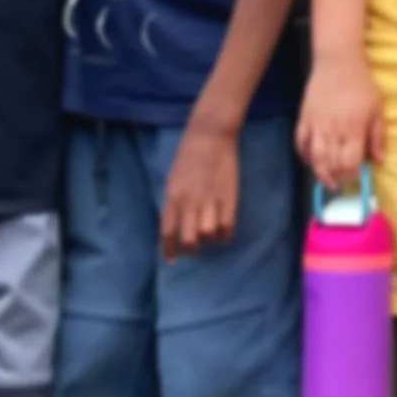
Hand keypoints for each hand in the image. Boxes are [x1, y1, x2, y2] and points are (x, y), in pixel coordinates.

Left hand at [161, 118, 239, 259]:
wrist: (210, 136)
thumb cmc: (188, 154)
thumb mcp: (173, 179)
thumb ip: (174, 201)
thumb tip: (176, 221)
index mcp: (172, 197)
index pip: (167, 231)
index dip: (169, 249)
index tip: (171, 260)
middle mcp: (189, 202)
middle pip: (188, 238)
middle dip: (190, 249)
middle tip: (193, 249)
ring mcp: (210, 200)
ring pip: (208, 234)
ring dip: (209, 238)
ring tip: (210, 234)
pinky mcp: (229, 197)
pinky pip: (227, 225)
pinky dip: (225, 233)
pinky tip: (224, 230)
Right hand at [297, 55, 383, 192]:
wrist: (337, 64)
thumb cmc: (361, 86)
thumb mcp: (377, 110)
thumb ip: (378, 137)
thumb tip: (379, 160)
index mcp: (353, 130)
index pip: (350, 163)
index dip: (353, 174)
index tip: (357, 176)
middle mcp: (333, 132)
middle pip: (331, 164)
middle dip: (338, 177)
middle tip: (343, 181)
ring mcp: (315, 126)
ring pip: (314, 158)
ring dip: (320, 172)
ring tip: (327, 180)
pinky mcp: (303, 119)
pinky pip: (300, 143)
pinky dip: (304, 155)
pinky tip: (311, 160)